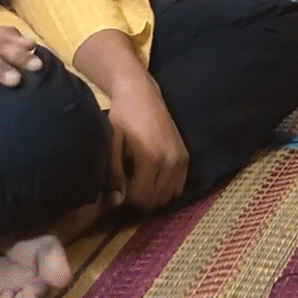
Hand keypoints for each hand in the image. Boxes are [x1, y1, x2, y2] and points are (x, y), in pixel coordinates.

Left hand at [103, 73, 187, 210]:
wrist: (141, 95)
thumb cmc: (122, 118)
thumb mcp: (112, 145)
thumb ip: (114, 174)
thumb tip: (116, 202)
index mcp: (152, 159)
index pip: (142, 197)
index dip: (126, 198)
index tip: (117, 187)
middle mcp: (172, 162)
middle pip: (157, 200)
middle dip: (140, 198)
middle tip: (126, 185)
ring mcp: (182, 159)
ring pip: (169, 195)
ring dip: (153, 194)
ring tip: (138, 181)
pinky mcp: (186, 156)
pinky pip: (178, 186)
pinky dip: (165, 187)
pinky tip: (151, 177)